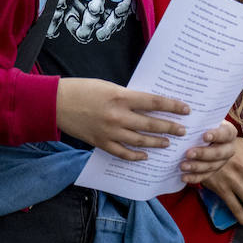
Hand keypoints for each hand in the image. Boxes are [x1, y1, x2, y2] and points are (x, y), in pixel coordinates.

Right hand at [56, 77, 189, 160]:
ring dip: (156, 142)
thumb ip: (130, 97)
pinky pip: (121, 153)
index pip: (154, 103)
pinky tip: (145, 156)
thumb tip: (151, 105)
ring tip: (167, 143)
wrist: (55, 102)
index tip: (186, 110)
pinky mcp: (99, 142)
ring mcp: (108, 131)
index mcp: (122, 97)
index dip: (173, 107)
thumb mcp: (111, 87)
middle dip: (170, 128)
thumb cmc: (84, 89)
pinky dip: (134, 155)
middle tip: (182, 130)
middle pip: (150, 124)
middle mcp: (117, 116)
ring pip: (139, 141)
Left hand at [179, 120, 239, 183]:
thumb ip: (200, 118)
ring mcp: (221, 161)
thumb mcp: (204, 119)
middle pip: (219, 153)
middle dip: (203, 154)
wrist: (202, 136)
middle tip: (188, 153)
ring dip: (196, 167)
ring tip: (182, 166)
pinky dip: (194, 177)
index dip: (216, 135)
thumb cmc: (202, 124)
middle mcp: (228, 148)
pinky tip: (183, 177)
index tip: (204, 135)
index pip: (225, 134)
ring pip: (211, 166)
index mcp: (229, 132)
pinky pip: (204, 176)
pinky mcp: (212, 171)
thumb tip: (188, 109)